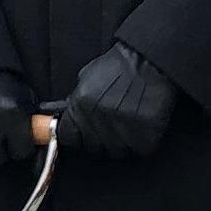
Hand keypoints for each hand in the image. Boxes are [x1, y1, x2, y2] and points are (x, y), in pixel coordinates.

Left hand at [48, 42, 176, 160]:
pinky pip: (141, 149)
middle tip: (112, 126)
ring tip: (129, 123)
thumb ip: (74, 101)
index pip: (67, 136)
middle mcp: (98, 119)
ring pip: (117, 151)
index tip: (83, 134)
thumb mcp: (87, 78)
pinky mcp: (146, 133)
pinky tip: (144, 125)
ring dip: (122, 142)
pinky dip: (143, 141)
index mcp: (81, 105)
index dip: (76, 136)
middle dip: (100, 139)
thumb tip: (59, 115)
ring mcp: (122, 127)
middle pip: (93, 147)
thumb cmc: (119, 66)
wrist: (150, 59)